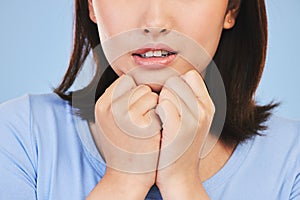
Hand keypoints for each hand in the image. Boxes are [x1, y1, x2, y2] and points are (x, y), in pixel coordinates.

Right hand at [92, 75, 160, 197]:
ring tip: (147, 126)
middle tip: (141, 121)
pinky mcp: (142, 123)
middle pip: (139, 86)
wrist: (127, 176)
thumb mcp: (109, 121)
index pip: (125, 82)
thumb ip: (116, 100)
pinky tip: (153, 131)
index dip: (135, 94)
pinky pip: (160, 105)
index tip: (136, 111)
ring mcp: (126, 115)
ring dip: (154, 107)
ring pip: (151, 94)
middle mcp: (110, 108)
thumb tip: (130, 79)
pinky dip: (161, 115)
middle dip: (145, 100)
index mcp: (101, 105)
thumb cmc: (122, 147)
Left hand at [155, 70, 213, 198]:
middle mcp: (204, 110)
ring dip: (158, 103)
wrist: (179, 177)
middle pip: (176, 81)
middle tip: (163, 113)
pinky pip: (162, 104)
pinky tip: (157, 127)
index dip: (176, 84)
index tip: (169, 99)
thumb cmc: (179, 146)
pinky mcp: (179, 129)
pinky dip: (155, 113)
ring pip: (168, 91)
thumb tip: (175, 78)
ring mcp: (194, 119)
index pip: (190, 75)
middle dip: (165, 93)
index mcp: (208, 106)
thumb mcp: (193, 121)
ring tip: (161, 122)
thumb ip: (188, 100)